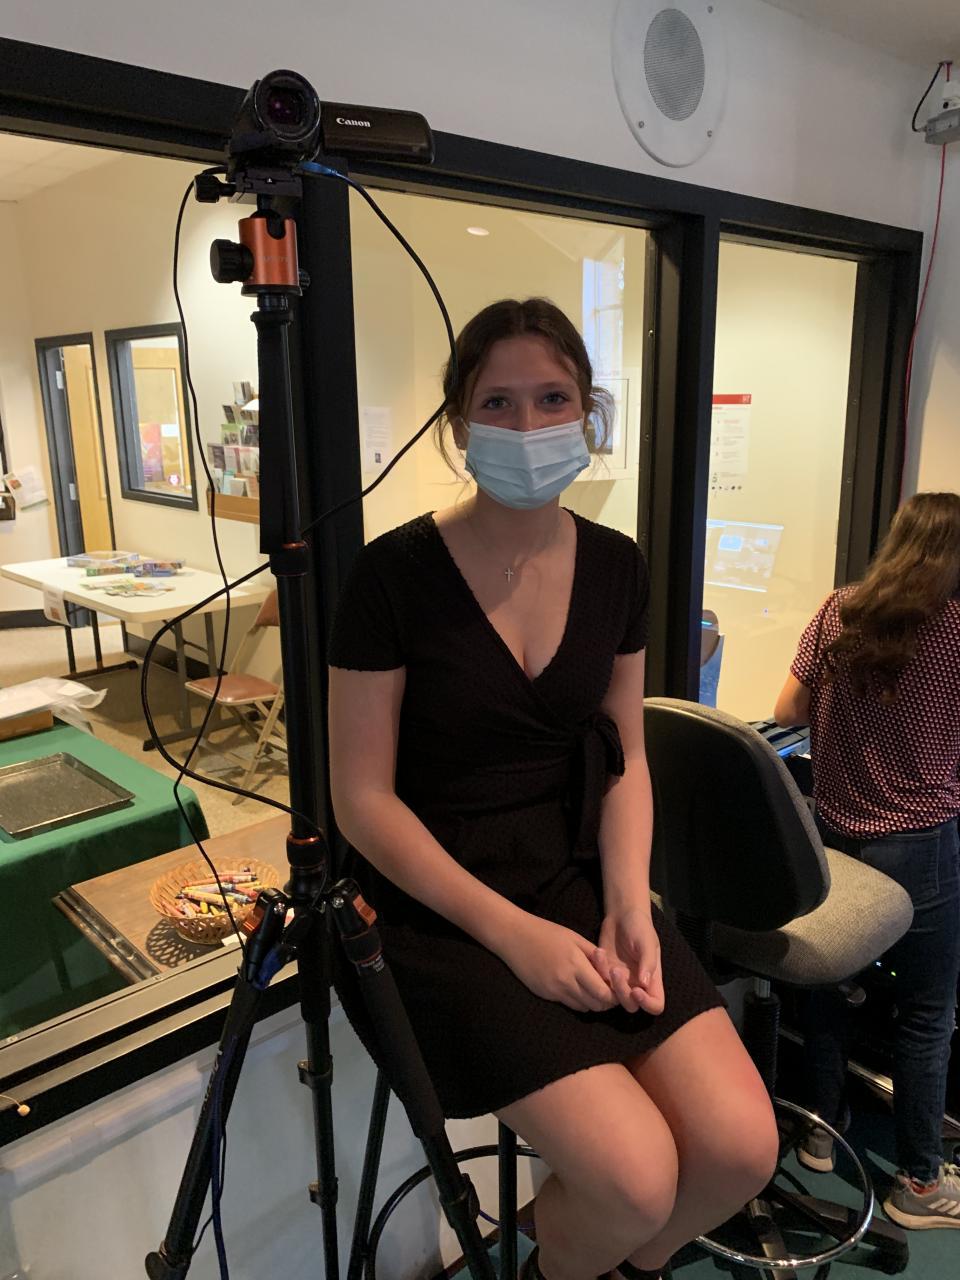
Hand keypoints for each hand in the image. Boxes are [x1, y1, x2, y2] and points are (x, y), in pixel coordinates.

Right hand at [496, 915, 618, 1012]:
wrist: (514, 936)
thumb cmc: (546, 932)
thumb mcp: (574, 938)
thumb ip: (594, 955)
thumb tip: (612, 971)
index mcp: (576, 965)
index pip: (603, 992)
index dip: (614, 994)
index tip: (617, 987)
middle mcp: (565, 982)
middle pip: (595, 1005)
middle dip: (606, 1000)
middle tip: (608, 989)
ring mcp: (553, 991)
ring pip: (583, 1008)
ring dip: (592, 1002)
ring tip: (592, 988)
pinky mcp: (544, 995)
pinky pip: (568, 1004)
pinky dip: (577, 1000)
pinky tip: (576, 987)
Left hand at [592, 907, 664, 1014]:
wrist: (622, 915)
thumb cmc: (640, 927)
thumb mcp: (647, 941)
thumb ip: (648, 962)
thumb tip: (644, 984)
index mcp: (652, 979)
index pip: (656, 1005)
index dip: (648, 1004)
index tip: (636, 990)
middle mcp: (637, 984)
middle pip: (631, 1005)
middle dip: (622, 993)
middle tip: (616, 971)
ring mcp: (620, 980)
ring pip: (613, 997)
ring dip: (607, 983)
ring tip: (604, 958)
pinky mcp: (604, 972)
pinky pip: (599, 980)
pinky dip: (597, 969)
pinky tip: (598, 952)